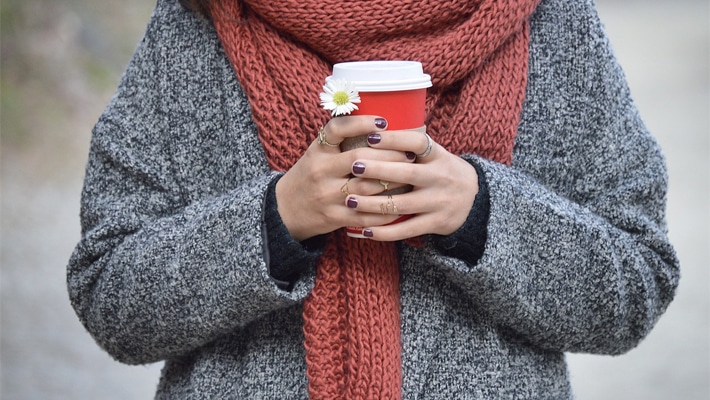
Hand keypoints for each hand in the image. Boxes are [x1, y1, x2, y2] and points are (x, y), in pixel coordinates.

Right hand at [275, 116, 413, 240]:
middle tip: (410, 153)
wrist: (284, 210)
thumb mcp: (316, 153)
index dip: (361, 123)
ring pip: (367, 187)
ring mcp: (327, 196)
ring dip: (393, 181)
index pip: (337, 129)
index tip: (383, 121)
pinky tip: (400, 204)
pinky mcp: (334, 217)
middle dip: (390, 155)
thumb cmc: (309, 176)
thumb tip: (380, 124)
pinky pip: (366, 215)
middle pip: (360, 159)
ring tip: (410, 175)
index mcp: (317, 151)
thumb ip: (340, 141)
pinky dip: (386, 210)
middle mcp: (320, 171)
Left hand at [343, 129, 478, 240]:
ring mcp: (439, 202)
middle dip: (378, 170)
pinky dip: (384, 232)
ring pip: (402, 204)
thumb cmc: (442, 172)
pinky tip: (364, 230)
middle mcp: (440, 178)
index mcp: (439, 156)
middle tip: (353, 165)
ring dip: (372, 204)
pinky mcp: (435, 223)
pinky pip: (406, 229)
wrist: (474, 200)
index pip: (418, 142)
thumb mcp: (435, 155)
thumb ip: (411, 147)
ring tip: (349, 200)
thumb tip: (371, 129)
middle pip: (407, 174)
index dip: (395, 139)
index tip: (371, 136)